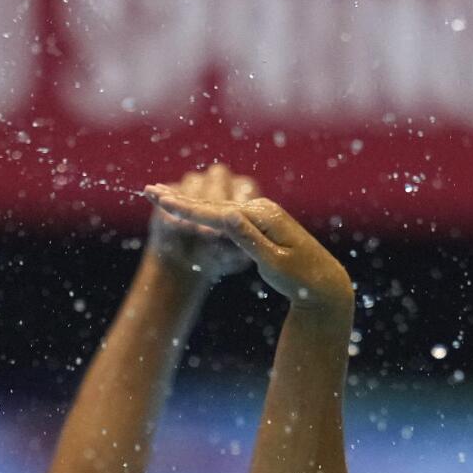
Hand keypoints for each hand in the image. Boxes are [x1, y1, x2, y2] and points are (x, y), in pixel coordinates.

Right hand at [143, 186, 352, 313]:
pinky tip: (189, 209)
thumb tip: (226, 214)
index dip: (184, 207)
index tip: (159, 199)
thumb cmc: (300, 278)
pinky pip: (225, 216)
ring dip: (187, 203)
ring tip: (160, 195)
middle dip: (178, 199)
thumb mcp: (273, 262)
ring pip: (215, 209)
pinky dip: (203, 212)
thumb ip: (248, 238)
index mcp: (261, 218)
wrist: (323, 283)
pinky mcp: (259, 223)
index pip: (214, 213)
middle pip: (210, 204)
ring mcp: (259, 215)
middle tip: (148, 189)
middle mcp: (259, 210)